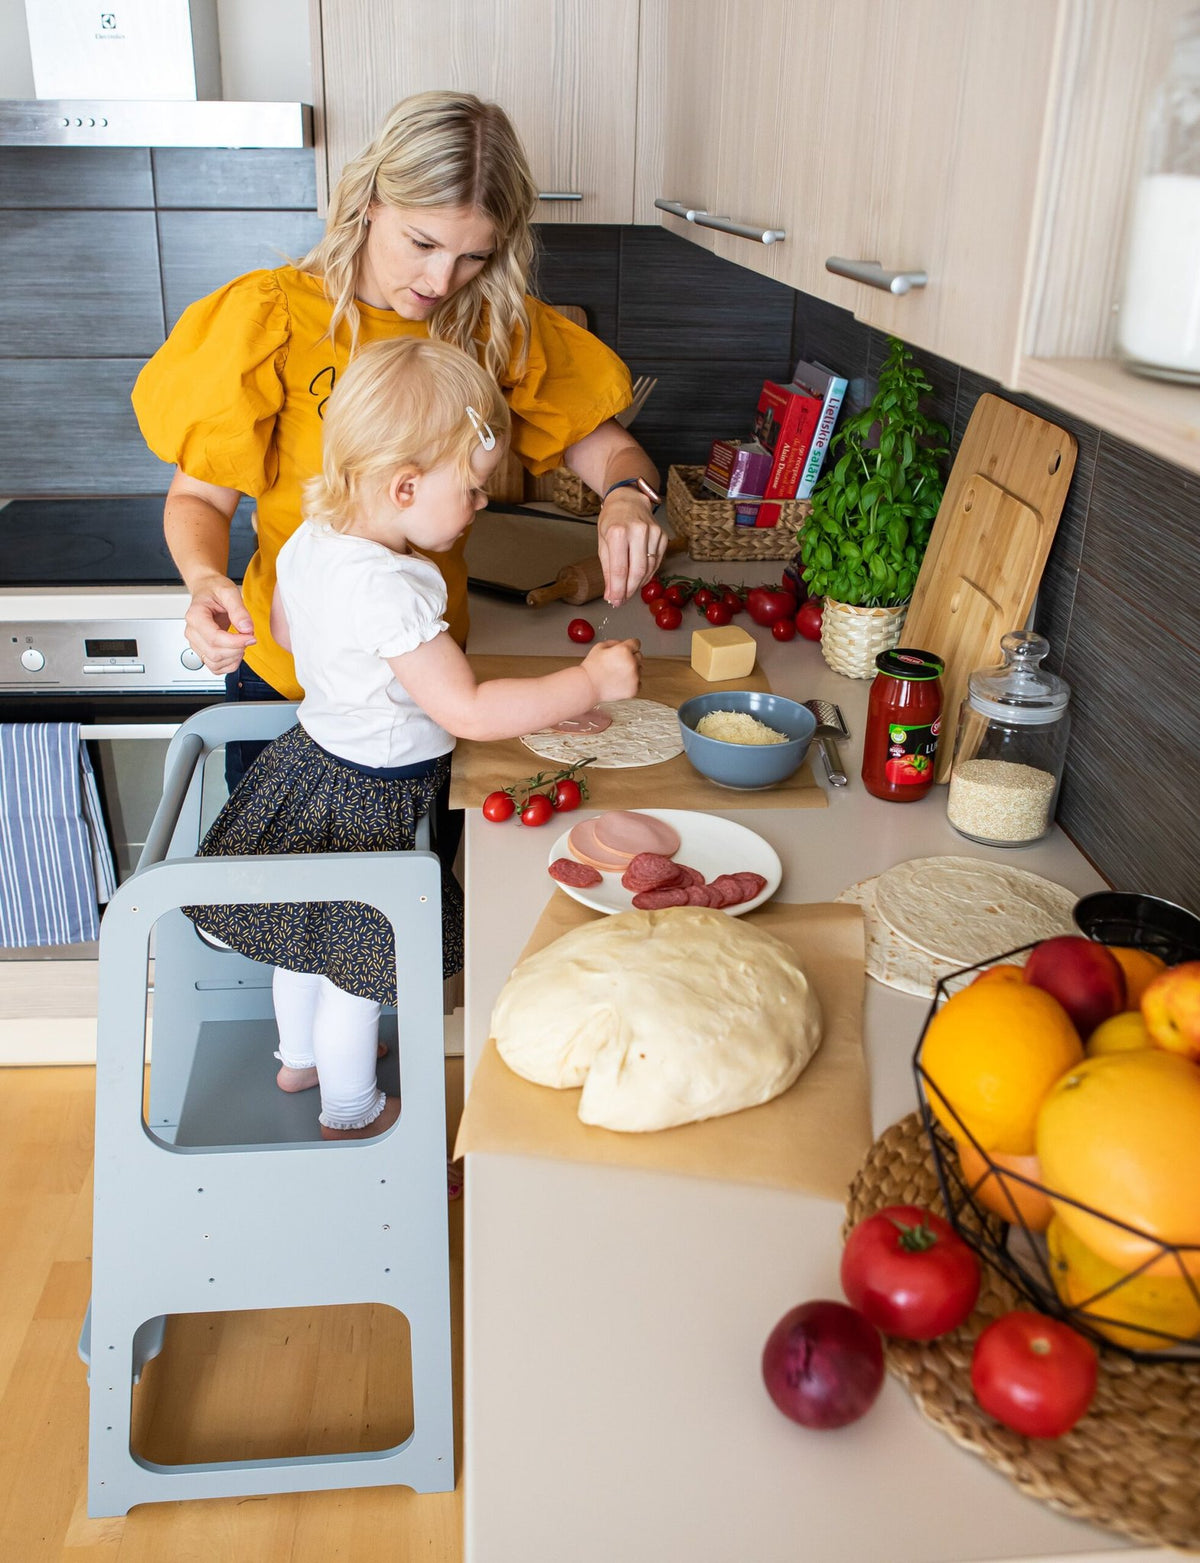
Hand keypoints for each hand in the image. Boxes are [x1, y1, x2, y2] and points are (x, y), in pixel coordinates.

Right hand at [185, 573, 255, 674]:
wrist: (207, 589)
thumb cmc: (214, 589)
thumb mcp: (229, 591)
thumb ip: (238, 609)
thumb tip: (246, 628)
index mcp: (195, 616)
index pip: (214, 638)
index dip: (235, 642)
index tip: (250, 637)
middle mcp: (192, 632)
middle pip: (214, 653)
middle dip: (237, 649)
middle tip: (249, 637)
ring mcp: (196, 643)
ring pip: (215, 663)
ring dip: (234, 658)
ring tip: (242, 643)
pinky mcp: (202, 650)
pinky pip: (215, 667)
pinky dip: (229, 664)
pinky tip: (236, 651)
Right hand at [580, 637, 641, 703]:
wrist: (588, 686)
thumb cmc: (591, 668)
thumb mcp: (600, 647)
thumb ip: (615, 642)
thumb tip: (623, 644)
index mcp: (624, 650)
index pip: (636, 643)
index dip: (629, 646)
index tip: (626, 650)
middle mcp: (632, 663)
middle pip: (639, 656)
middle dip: (630, 658)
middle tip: (617, 664)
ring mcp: (634, 677)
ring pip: (639, 670)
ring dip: (632, 670)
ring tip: (616, 674)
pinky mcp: (634, 689)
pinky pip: (638, 683)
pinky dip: (631, 683)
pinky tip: (619, 682)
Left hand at [596, 489, 667, 606]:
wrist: (628, 500)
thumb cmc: (612, 521)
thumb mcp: (603, 544)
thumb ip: (608, 571)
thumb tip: (612, 595)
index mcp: (618, 532)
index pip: (620, 569)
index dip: (618, 590)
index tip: (615, 602)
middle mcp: (638, 531)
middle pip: (637, 571)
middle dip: (629, 590)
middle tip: (622, 600)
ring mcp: (653, 532)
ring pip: (649, 569)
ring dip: (638, 584)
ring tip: (628, 589)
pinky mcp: (662, 536)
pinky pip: (656, 562)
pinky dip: (648, 573)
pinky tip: (639, 576)